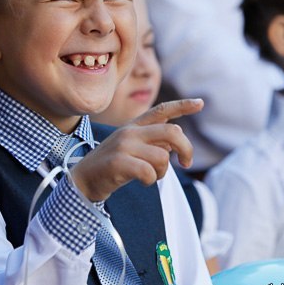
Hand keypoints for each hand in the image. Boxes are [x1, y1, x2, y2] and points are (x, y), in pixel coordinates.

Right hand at [71, 99, 203, 201]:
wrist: (82, 180)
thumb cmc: (110, 166)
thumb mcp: (131, 148)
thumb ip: (152, 141)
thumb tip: (176, 137)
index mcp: (133, 126)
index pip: (161, 111)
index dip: (183, 106)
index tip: (200, 103)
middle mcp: (129, 132)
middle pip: (172, 132)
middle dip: (186, 149)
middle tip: (186, 163)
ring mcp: (123, 146)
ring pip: (163, 157)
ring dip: (163, 172)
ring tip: (151, 176)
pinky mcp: (118, 162)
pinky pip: (149, 172)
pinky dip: (150, 180)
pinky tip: (142, 181)